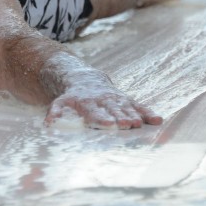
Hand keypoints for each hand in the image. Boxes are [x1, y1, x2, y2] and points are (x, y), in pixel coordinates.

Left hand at [44, 74, 161, 128]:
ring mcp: (117, 100)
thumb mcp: (60, 102)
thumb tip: (48, 123)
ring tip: (141, 124)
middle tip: (128, 125)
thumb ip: (55, 112)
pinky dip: (148, 113)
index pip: (95, 112)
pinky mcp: (128, 101)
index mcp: (88, 103)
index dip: (101, 118)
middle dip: (121, 117)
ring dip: (135, 116)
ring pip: (128, 108)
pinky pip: (139, 106)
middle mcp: (105, 101)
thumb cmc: (72, 97)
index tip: (109, 125)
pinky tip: (158, 120)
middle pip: (114, 110)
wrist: (86, 80)